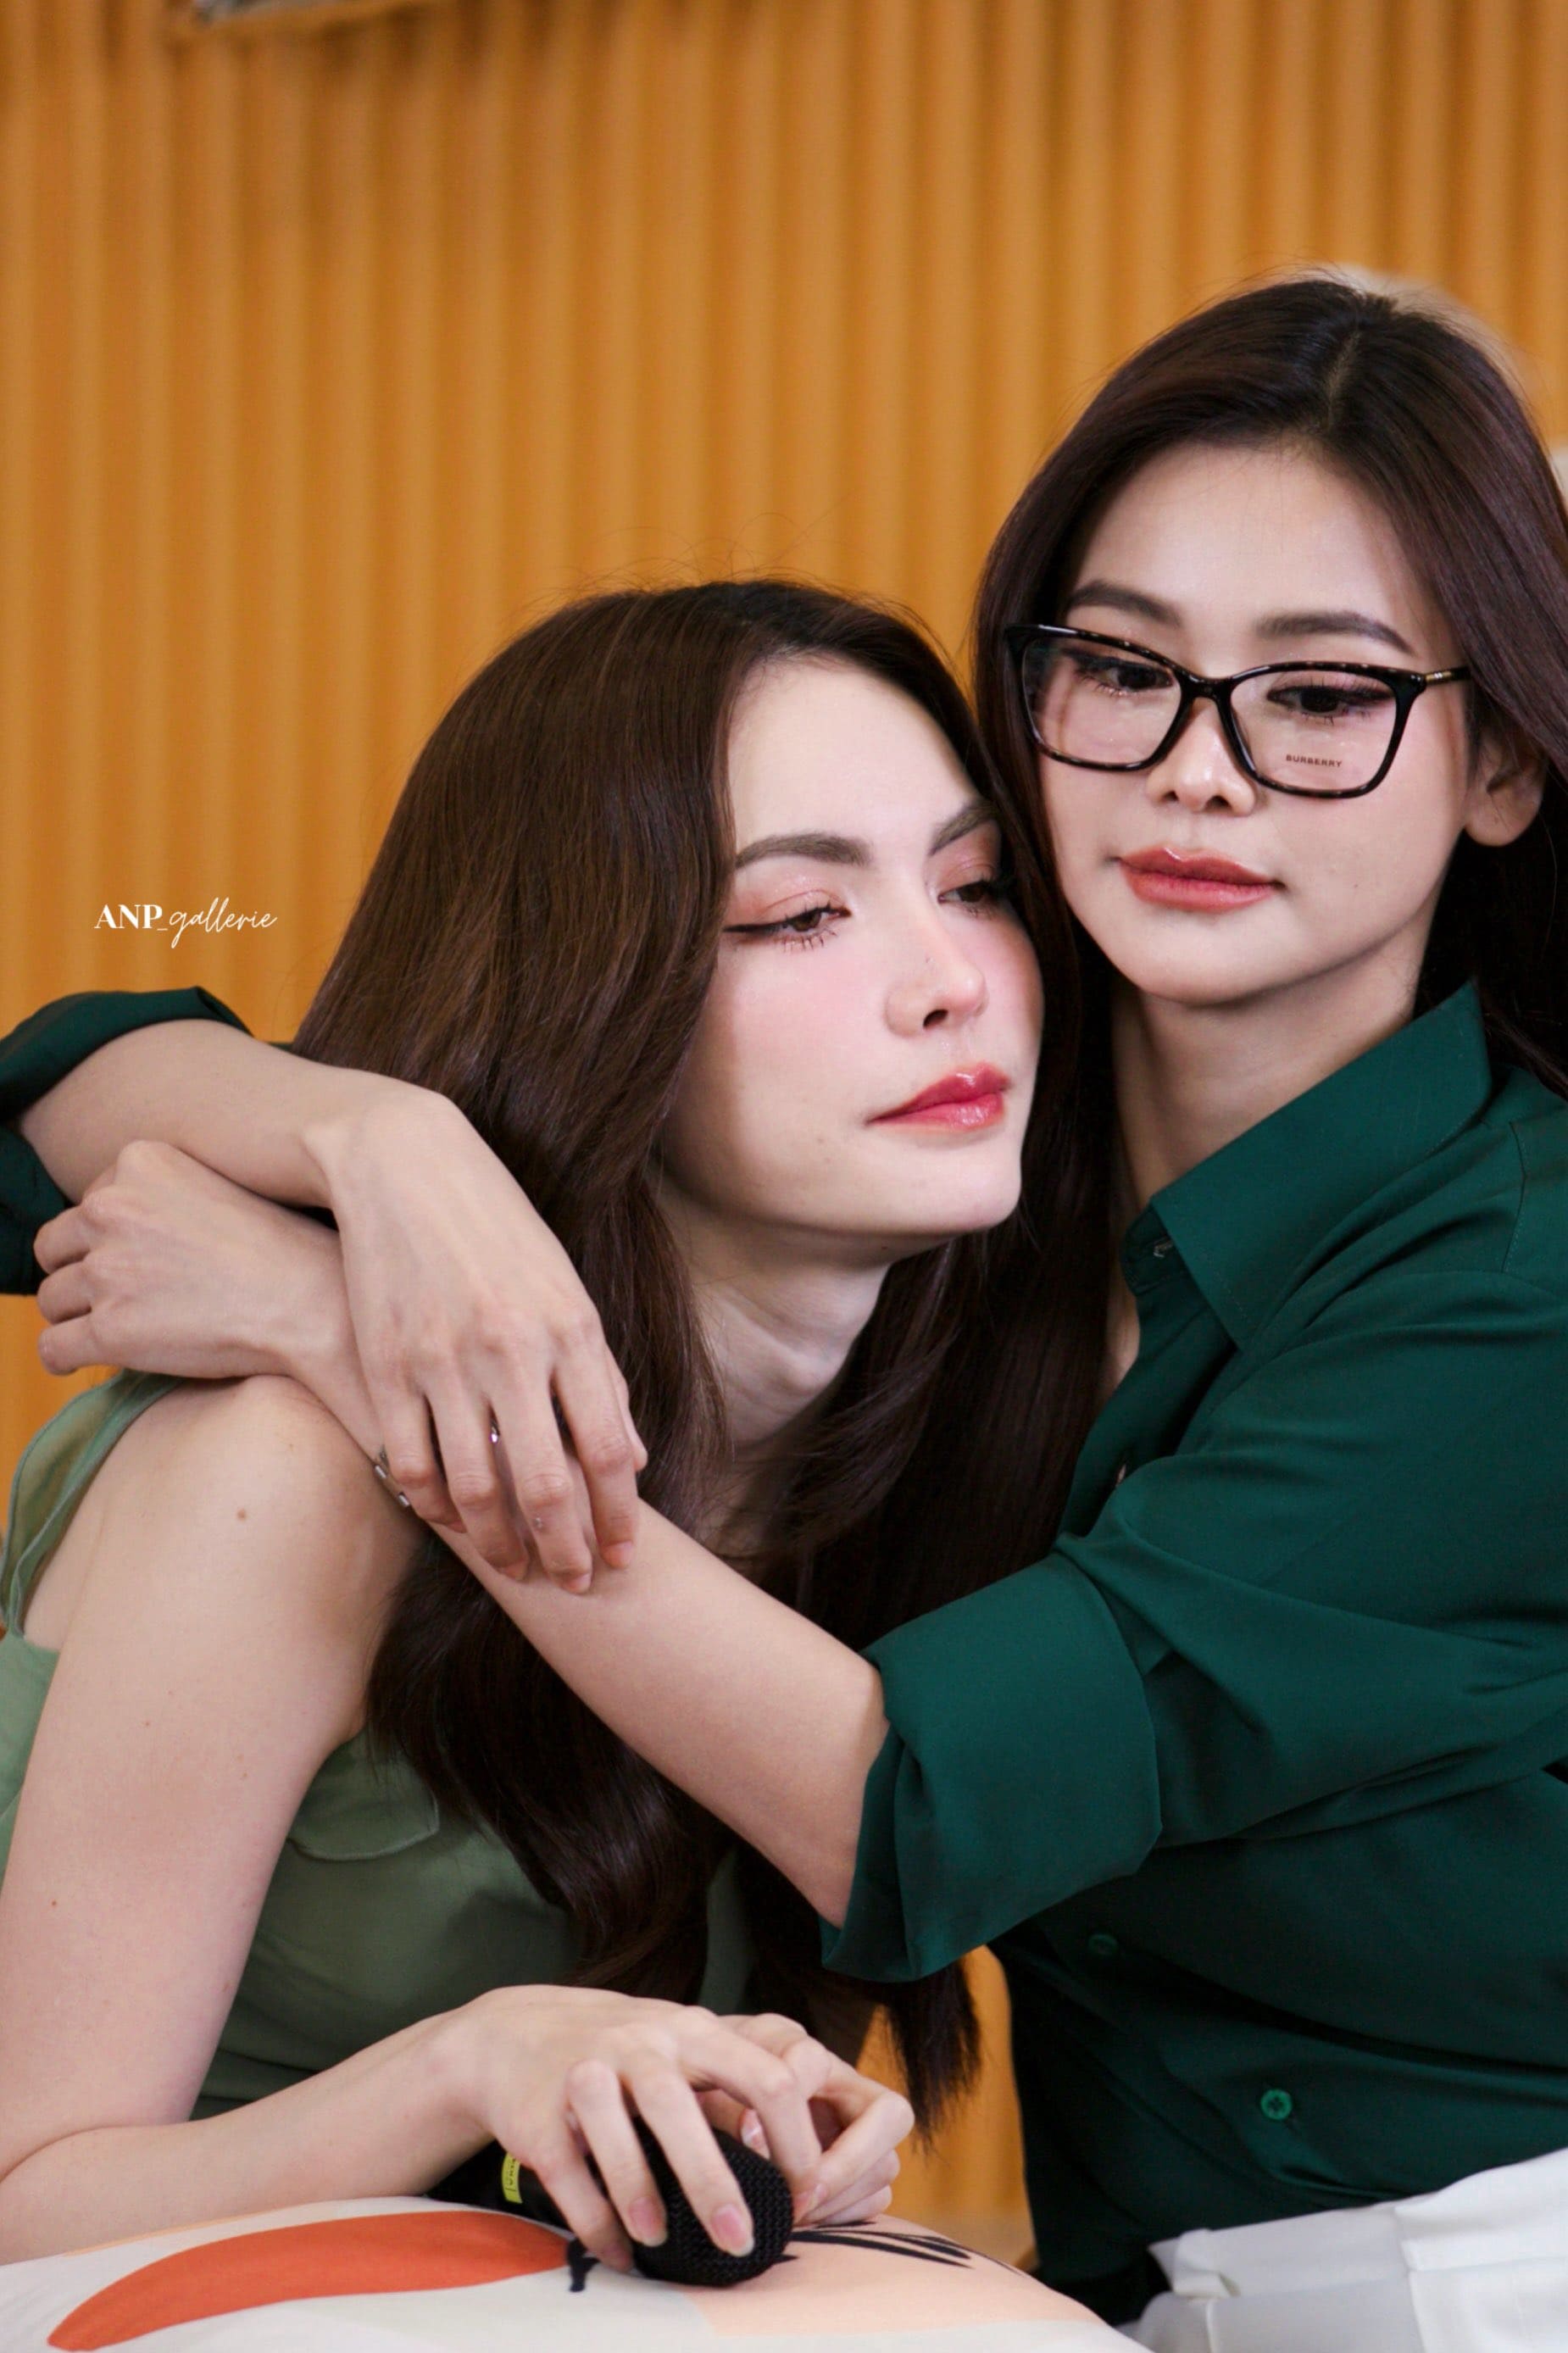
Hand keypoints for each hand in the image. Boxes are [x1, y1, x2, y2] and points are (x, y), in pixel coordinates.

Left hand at [32, 1142, 349, 1387]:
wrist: (315, 1304)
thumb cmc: (286, 1252)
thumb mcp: (219, 1188)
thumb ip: (163, 1195)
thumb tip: (125, 1231)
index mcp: (140, 1162)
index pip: (90, 1203)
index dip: (111, 1238)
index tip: (146, 1260)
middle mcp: (111, 1207)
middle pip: (58, 1246)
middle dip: (82, 1272)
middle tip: (123, 1295)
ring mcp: (108, 1270)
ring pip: (52, 1299)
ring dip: (77, 1316)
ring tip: (119, 1329)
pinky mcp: (110, 1329)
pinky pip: (53, 1348)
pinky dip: (66, 1357)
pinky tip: (89, 1359)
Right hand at [302, 1089, 644, 1586]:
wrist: (404, 1165)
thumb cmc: (500, 1231)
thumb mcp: (566, 1289)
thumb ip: (598, 1375)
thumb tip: (629, 1459)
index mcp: (568, 1328)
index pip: (606, 1449)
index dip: (617, 1514)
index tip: (623, 1555)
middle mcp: (509, 1349)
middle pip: (544, 1483)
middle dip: (564, 1549)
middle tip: (574, 1584)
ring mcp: (442, 1360)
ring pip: (474, 1487)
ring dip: (499, 1544)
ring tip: (516, 1568)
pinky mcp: (385, 1364)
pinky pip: (410, 1463)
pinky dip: (433, 1506)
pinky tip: (451, 1523)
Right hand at [440, 1987, 878, 2272]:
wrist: (513, 2035)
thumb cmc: (624, 2051)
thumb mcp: (682, 2045)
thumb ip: (731, 2088)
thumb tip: (797, 2167)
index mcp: (693, 2031)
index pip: (765, 2076)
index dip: (793, 2140)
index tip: (803, 2195)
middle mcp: (640, 2045)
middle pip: (683, 2109)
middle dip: (715, 2182)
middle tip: (743, 2240)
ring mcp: (584, 2075)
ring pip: (620, 2134)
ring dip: (643, 2193)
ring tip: (662, 2242)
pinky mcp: (538, 2116)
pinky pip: (569, 2174)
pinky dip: (596, 2220)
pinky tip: (620, 2252)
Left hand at [704, 2013, 910, 2225]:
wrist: (676, 2095)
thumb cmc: (683, 2089)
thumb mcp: (689, 2092)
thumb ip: (720, 2108)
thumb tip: (753, 2135)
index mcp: (785, 2042)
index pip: (809, 2066)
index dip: (789, 2117)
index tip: (760, 2161)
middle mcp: (831, 2074)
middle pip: (889, 2113)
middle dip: (848, 2163)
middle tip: (800, 2200)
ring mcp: (849, 2119)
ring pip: (886, 2161)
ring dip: (843, 2196)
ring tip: (793, 2216)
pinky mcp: (852, 2158)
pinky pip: (877, 2193)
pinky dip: (844, 2212)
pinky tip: (803, 2218)